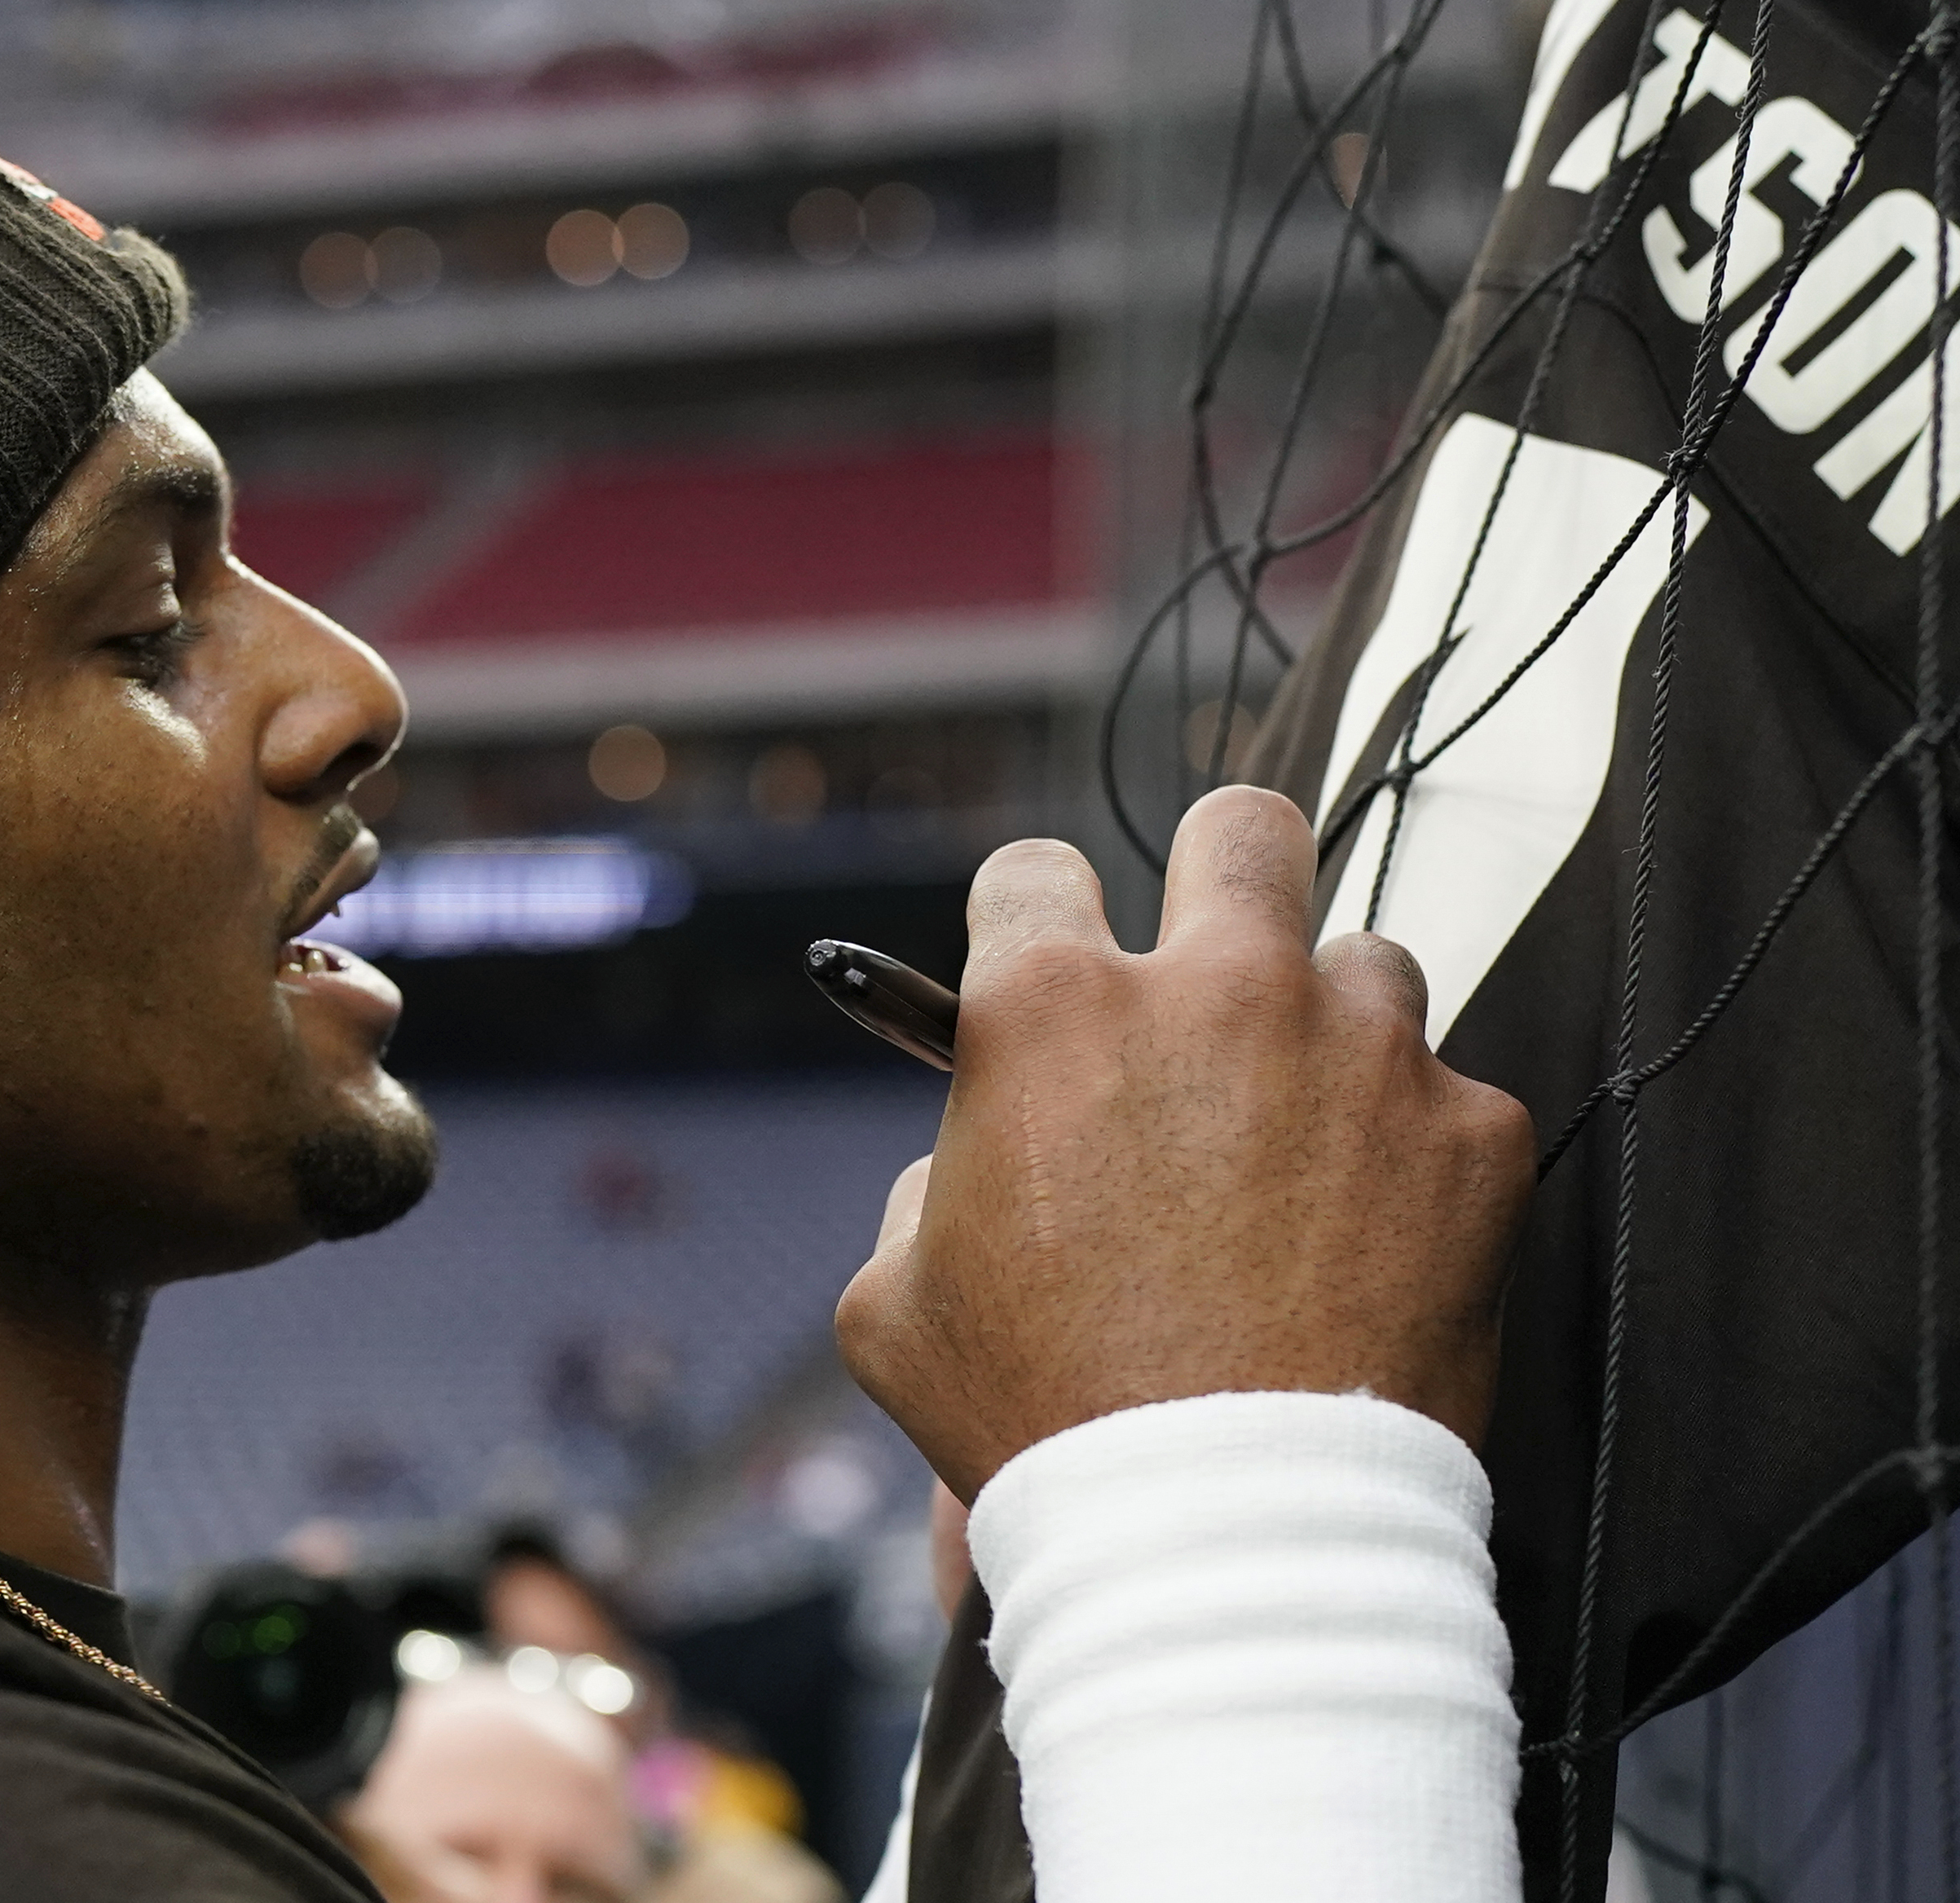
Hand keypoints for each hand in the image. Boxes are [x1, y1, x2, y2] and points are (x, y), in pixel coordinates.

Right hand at [835, 785, 1535, 1500]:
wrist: (1226, 1535)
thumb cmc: (1041, 1422)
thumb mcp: (893, 1299)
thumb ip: (924, 1182)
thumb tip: (974, 1144)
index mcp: (1051, 1009)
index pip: (1033, 872)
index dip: (1033, 925)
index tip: (1057, 972)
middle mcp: (1215, 993)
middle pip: (1243, 832)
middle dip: (1221, 881)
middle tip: (1215, 971)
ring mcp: (1361, 1052)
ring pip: (1364, 965)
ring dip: (1329, 1035)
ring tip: (1300, 1149)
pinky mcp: (1474, 1136)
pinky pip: (1451, 1099)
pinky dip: (1415, 1154)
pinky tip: (1372, 1242)